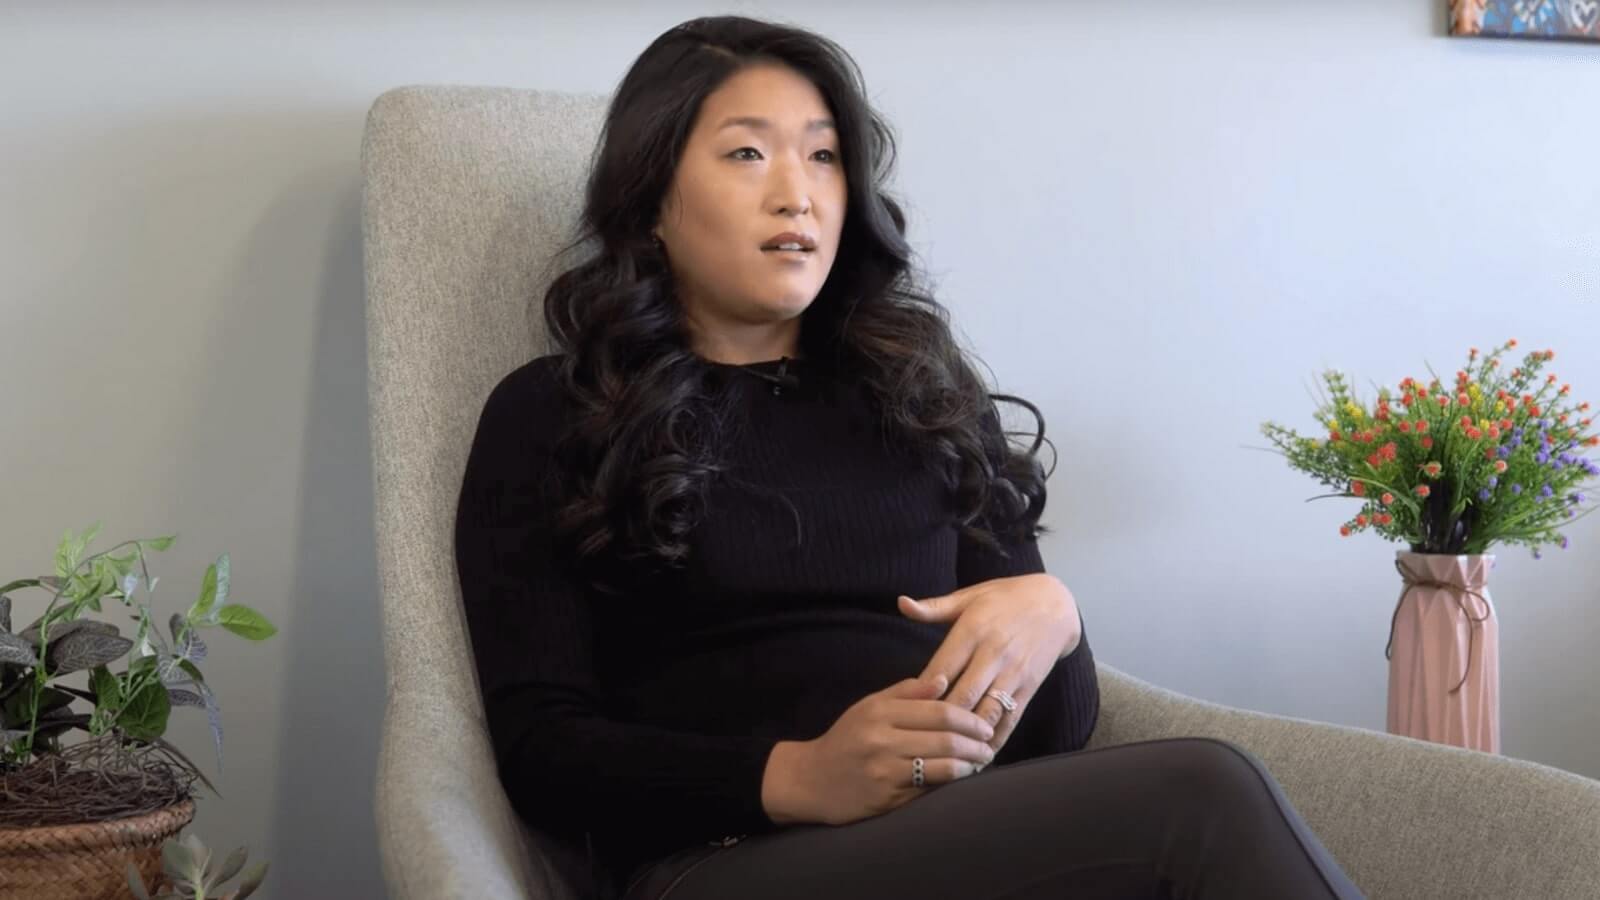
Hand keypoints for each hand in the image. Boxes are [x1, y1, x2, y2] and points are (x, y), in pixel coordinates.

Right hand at [763, 674, 997, 825]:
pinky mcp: (886, 798)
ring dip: (969, 765)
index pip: (938, 711)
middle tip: (990, 746)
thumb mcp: (868, 706)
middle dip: (975, 744)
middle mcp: (881, 740)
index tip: (984, 725)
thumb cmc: (845, 740)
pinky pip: (928, 789)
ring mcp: (884, 771)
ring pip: (941, 766)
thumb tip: (943, 680)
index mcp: (880, 712)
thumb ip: (906, 692)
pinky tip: (961, 779)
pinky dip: (950, 783)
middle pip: (944, 739)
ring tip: (982, 762)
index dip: (968, 719)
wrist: (810, 780)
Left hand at [898, 573, 1080, 757]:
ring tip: (947, 758)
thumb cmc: (1003, 598)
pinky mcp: (1030, 686)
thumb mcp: (968, 596)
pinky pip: (1011, 718)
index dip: (922, 694)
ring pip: (987, 712)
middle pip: (962, 696)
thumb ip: (933, 607)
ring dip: (968, 737)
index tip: (904, 714)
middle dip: (941, 723)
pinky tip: (980, 756)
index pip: (941, 668)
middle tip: (919, 743)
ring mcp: (1013, 672)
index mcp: (972, 630)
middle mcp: (993, 653)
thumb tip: (901, 603)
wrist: (1053, 603)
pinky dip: (996, 739)